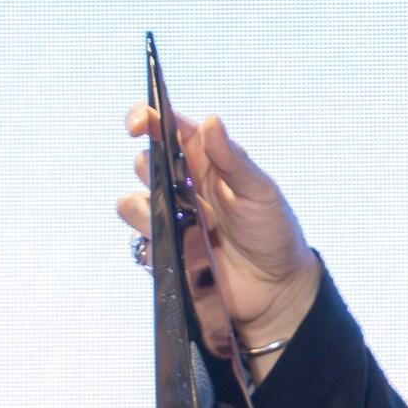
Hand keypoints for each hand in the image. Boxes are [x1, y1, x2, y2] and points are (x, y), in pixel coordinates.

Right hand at [117, 103, 321, 345]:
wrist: (276, 288)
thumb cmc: (273, 232)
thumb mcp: (260, 192)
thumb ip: (233, 159)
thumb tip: (210, 121)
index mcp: (205, 162)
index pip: (166, 129)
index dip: (145, 119)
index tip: (137, 124)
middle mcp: (182, 186)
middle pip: (142, 163)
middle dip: (152, 171)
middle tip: (188, 192)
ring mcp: (170, 219)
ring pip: (131, 203)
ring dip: (156, 213)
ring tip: (199, 228)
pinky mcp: (163, 250)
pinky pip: (139, 242)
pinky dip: (157, 245)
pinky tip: (187, 252)